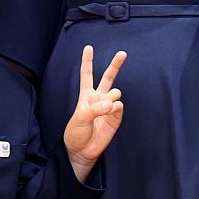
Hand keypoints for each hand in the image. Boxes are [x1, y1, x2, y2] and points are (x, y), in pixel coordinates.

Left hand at [64, 46, 126, 182]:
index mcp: (86, 95)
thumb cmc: (76, 133)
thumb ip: (95, 108)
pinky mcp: (116, 117)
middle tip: (122, 53)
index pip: (87, 74)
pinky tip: (110, 114)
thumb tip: (111, 103)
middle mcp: (98, 98)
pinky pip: (119, 106)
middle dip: (115, 65)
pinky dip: (115, 108)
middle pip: (108, 77)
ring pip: (115, 92)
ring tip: (105, 109)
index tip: (88, 47)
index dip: (87, 61)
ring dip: (111, 98)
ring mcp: (108, 106)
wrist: (82, 151)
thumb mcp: (79, 118)